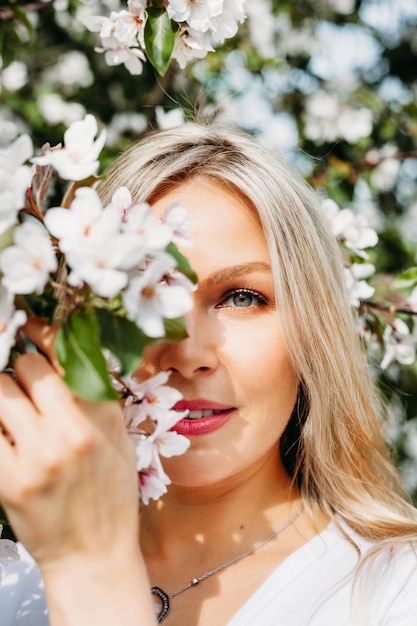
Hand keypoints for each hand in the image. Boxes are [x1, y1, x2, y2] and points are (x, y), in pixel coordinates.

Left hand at [0, 320, 155, 624]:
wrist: (94, 555)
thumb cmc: (109, 495)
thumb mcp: (117, 440)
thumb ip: (94, 398)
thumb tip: (65, 356)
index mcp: (104, 413)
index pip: (67, 351)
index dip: (40, 332)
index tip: (27, 327)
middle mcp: (73, 427)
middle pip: (25, 365)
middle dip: (18, 370)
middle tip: (21, 386)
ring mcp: (39, 453)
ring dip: (2, 396)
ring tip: (13, 414)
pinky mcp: (9, 479)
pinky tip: (7, 437)